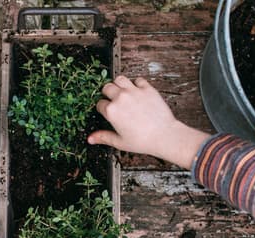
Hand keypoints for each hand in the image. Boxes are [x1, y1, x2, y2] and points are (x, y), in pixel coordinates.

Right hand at [88, 75, 211, 169]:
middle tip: (113, 100)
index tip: (108, 112)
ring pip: (120, 79)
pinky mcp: (147, 89)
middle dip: (108, 93)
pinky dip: (136, 84)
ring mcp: (134, 91)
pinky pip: (138, 80)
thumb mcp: (120, 142)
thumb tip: (90, 139)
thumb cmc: (143, 141)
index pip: (100, 104)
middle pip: (107, 87)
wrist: (164, 136)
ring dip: (119, 84)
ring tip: (122, 92)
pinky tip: (137, 92)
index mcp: (111, 111)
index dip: (103, 108)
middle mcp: (121, 98)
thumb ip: (103, 137)